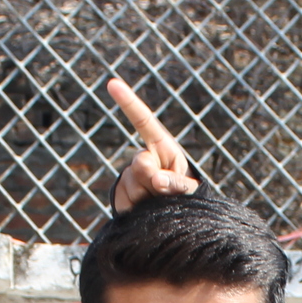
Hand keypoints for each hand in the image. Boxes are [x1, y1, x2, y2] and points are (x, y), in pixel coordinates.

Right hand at [107, 79, 199, 211]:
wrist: (176, 219)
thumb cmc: (188, 198)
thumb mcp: (189, 189)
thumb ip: (176, 183)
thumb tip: (156, 178)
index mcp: (161, 148)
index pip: (143, 122)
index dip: (128, 102)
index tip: (112, 83)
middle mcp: (142, 159)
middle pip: (139, 165)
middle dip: (153, 181)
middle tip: (165, 193)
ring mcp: (130, 178)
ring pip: (133, 187)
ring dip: (148, 200)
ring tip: (159, 204)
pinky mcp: (120, 198)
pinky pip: (125, 204)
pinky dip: (137, 211)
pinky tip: (146, 212)